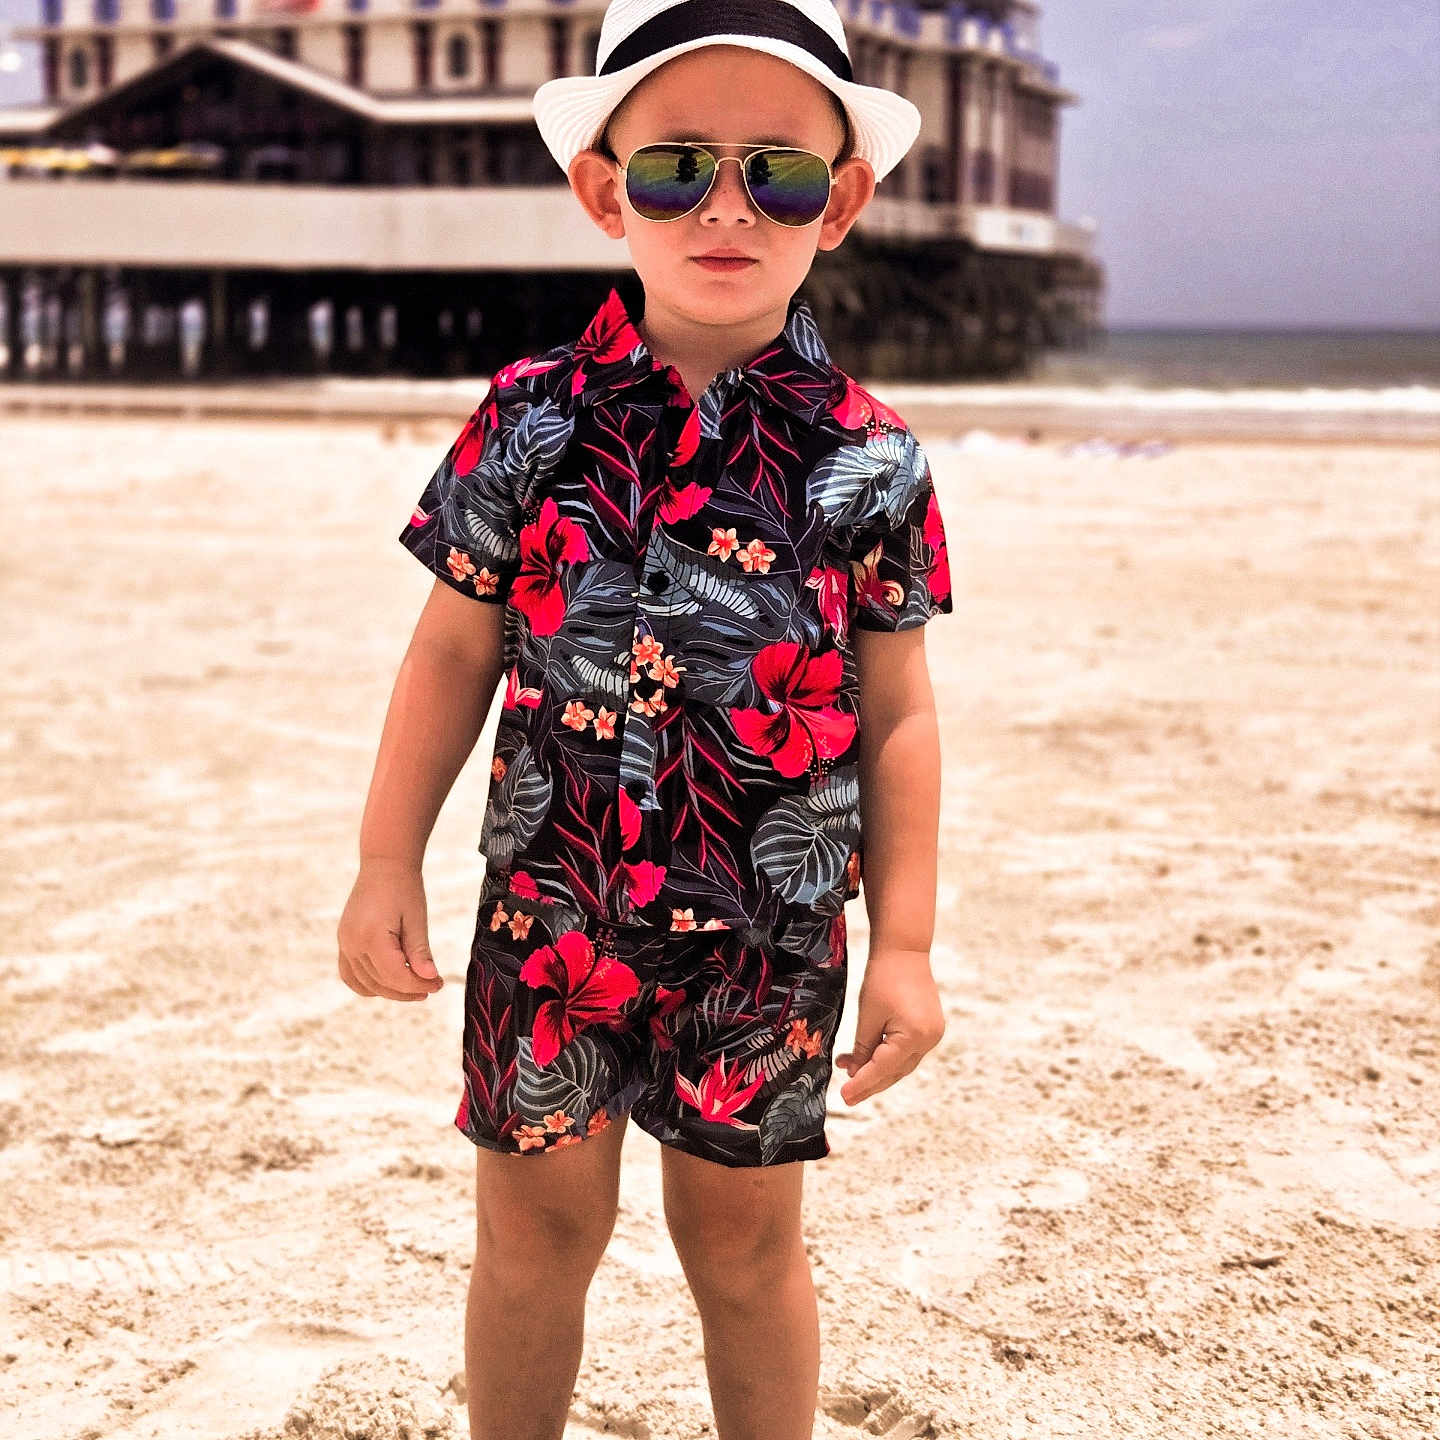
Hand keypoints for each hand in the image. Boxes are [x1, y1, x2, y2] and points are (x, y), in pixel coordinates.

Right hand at [337, 857, 444, 1001]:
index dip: (418, 985)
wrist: (384, 865)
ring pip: (365, 983)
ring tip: (416, 986)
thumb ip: (420, 952)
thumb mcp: (417, 919)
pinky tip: (391, 984)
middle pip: (381, 982)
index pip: (395, 975)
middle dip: (409, 990)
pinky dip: (369, 985)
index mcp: (371, 936)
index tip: (439, 984)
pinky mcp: (344, 942)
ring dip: (390, 990)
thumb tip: (430, 978)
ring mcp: (344, 944)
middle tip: (433, 986)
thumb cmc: (404, 888)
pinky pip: (351, 975)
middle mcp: (352, 943)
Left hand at [834, 946, 944, 1104]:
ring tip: (849, 1070)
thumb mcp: (868, 1016)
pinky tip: (868, 1057)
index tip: (845, 1097)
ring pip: (901, 1064)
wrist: (904, 950)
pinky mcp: (930, 1028)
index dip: (862, 1084)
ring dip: (877, 1070)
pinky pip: (906, 1051)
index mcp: (914, 1036)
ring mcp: (932, 1035)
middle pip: (895, 1071)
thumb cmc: (883, 978)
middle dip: (870, 1082)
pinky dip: (887, 1057)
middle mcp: (929, 1039)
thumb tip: (855, 1073)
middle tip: (847, 1095)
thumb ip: (863, 1048)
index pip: (883, 1069)